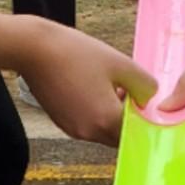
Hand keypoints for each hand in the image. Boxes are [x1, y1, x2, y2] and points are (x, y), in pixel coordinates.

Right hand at [20, 15, 155, 145]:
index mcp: (106, 120)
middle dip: (128, 117)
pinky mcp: (62, 122)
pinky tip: (91, 86)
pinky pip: (87, 124)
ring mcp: (73, 129)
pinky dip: (95, 112)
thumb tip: (151, 97)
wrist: (33, 49)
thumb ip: (143, 83)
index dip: (144, 117)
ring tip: (109, 84)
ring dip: (111, 114)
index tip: (147, 103)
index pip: (137, 132)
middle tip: (130, 90)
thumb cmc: (74, 53)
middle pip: (120, 135)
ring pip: (103, 130)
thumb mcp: (119, 62)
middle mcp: (89, 132)